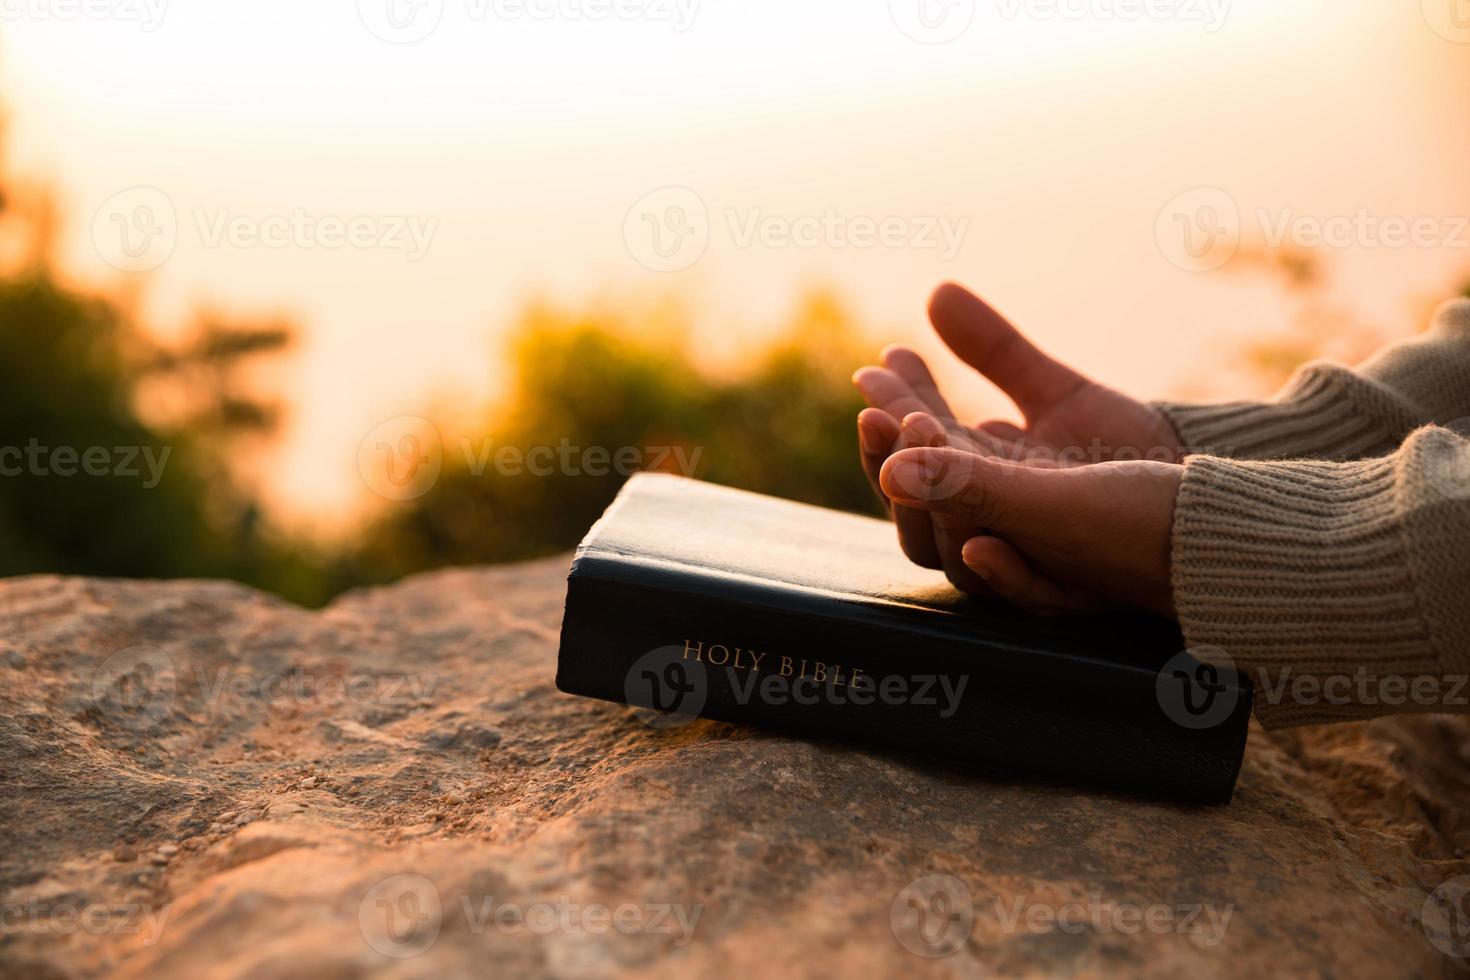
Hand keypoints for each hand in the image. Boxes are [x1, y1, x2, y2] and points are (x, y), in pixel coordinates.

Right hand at [852, 282, 1183, 583]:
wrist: (1203, 503)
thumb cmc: (1125, 452)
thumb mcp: (1058, 393)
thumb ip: (997, 351)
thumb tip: (936, 291)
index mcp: (975, 481)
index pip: (910, 453)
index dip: (889, 412)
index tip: (876, 365)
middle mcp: (987, 523)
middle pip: (911, 509)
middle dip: (890, 459)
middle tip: (881, 412)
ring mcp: (1023, 559)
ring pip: (948, 553)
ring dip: (929, 506)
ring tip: (924, 441)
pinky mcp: (1070, 591)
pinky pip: (1025, 592)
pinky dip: (1000, 573)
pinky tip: (979, 543)